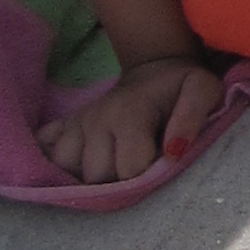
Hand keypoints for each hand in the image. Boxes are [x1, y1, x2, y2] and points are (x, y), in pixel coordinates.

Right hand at [36, 57, 222, 186]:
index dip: (147, 175)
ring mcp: (76, 124)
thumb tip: (173, 153)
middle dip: (119, 181)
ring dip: (87, 177)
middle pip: (96, 175)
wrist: (156, 69)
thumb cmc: (182, 86)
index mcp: (129, 114)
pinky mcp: (63, 126)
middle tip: (137, 166)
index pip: (129, 168)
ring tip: (112, 166)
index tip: (159, 165)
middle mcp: (95, 119)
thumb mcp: (203, 90)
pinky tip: (77, 165)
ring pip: (67, 170)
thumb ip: (192, 118)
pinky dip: (55, 165)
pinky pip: (45, 153)